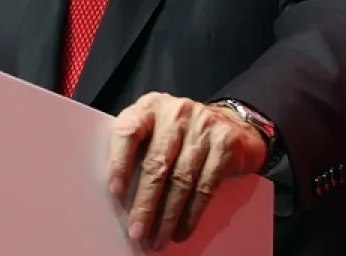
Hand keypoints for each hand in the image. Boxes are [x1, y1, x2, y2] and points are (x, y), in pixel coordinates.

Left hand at [106, 92, 266, 249]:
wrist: (231, 124)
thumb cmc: (180, 132)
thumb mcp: (156, 128)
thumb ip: (137, 148)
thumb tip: (120, 195)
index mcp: (150, 107)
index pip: (129, 131)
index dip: (120, 162)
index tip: (114, 191)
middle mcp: (176, 113)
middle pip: (157, 163)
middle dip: (145, 203)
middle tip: (137, 231)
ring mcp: (203, 127)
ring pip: (182, 180)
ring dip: (168, 216)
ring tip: (158, 239)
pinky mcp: (225, 146)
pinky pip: (205, 187)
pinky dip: (191, 214)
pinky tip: (181, 231)